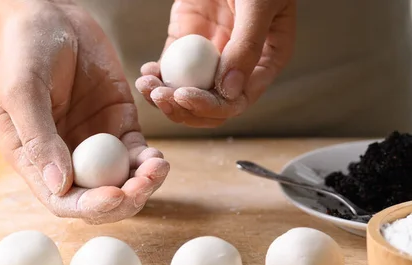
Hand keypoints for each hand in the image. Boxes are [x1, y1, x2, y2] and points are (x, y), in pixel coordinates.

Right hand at [0, 1, 168, 223]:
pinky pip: (138, 155)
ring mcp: (96, 145)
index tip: (114, 196)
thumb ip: (38, 137)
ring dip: (144, 183)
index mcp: (35, 159)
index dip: (90, 207)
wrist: (53, 16)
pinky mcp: (120, 127)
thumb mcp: (22, 90)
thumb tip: (60, 185)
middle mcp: (67, 159)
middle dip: (125, 199)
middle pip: (98, 197)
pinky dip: (150, 161)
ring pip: (123, 181)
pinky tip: (158, 157)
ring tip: (158, 167)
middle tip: (145, 184)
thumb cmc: (26, 50)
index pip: (62, 200)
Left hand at [136, 0, 295, 127]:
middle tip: (160, 98)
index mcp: (265, 63)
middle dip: (184, 108)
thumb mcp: (258, 5)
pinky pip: (171, 69)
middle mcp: (238, 66)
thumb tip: (230, 92)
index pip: (238, 100)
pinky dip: (158, 76)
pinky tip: (147, 73)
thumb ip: (247, 46)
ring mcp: (211, 56)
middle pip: (211, 104)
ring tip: (147, 87)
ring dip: (165, 96)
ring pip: (188, 92)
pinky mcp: (186, 42)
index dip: (211, 107)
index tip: (185, 97)